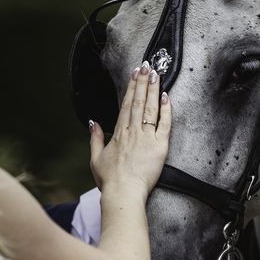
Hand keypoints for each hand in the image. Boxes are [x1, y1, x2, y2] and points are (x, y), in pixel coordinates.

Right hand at [89, 61, 171, 197]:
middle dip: (142, 82)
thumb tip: (93, 122)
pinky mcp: (160, 147)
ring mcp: (147, 138)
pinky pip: (164, 124)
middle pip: (138, 102)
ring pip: (150, 109)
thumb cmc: (110, 180)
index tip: (134, 74)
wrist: (123, 193)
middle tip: (147, 66)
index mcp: (119, 134)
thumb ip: (95, 138)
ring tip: (156, 74)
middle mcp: (133, 132)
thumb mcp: (95, 159)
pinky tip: (166, 97)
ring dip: (153, 90)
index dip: (130, 88)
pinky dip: (166, 110)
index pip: (126, 105)